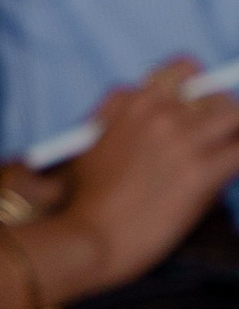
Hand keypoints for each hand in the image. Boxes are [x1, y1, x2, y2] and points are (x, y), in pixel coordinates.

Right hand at [43, 59, 238, 299]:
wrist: (91, 238)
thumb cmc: (85, 199)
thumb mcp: (89, 143)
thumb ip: (117, 119)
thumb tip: (159, 122)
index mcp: (132, 102)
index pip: (181, 70)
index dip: (194, 88)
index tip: (196, 107)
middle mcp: (161, 113)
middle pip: (212, 89)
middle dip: (218, 110)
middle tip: (215, 135)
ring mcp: (183, 140)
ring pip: (234, 115)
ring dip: (234, 132)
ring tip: (226, 152)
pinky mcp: (202, 172)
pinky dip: (237, 159)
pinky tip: (229, 173)